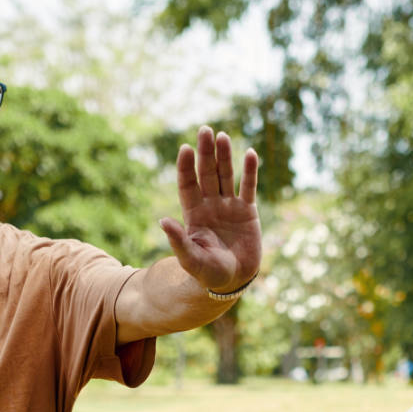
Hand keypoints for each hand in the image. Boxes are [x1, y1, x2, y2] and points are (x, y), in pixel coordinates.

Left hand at [159, 126, 260, 293]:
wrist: (233, 280)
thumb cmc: (208, 273)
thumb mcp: (190, 259)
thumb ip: (178, 241)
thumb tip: (162, 220)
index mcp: (193, 214)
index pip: (188, 185)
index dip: (186, 167)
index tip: (185, 148)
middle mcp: (210, 205)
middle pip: (207, 173)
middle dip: (205, 153)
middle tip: (205, 130)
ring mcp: (229, 206)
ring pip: (226, 175)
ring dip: (225, 156)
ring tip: (222, 136)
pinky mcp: (248, 211)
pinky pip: (248, 187)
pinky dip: (250, 171)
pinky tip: (250, 153)